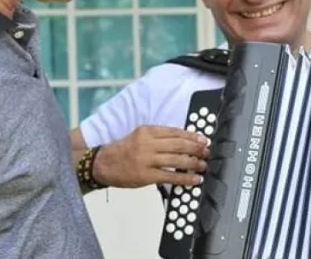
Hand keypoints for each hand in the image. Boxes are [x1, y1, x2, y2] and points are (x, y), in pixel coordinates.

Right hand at [92, 125, 209, 188]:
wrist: (103, 164)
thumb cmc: (123, 150)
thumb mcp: (139, 136)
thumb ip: (158, 137)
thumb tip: (183, 142)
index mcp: (147, 131)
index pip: (175, 131)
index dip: (191, 136)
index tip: (202, 140)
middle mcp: (147, 143)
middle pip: (178, 144)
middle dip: (196, 149)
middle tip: (207, 152)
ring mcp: (146, 160)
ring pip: (176, 160)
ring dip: (193, 163)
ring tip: (203, 165)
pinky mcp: (146, 176)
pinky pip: (170, 177)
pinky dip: (185, 178)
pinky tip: (194, 179)